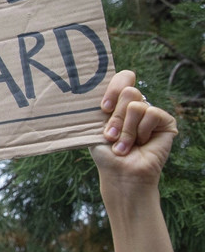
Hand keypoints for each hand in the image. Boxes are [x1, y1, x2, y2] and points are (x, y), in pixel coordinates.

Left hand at [93, 70, 176, 186]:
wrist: (120, 173)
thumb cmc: (105, 153)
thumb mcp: (94, 127)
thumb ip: (96, 107)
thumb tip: (84, 89)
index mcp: (119, 103)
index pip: (123, 78)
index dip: (113, 88)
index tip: (104, 108)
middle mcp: (136, 105)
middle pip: (128, 90)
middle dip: (116, 117)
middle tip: (111, 135)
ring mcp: (151, 113)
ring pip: (137, 104)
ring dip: (126, 129)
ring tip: (123, 146)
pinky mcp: (166, 121)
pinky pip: (151, 113)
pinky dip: (141, 130)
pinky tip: (141, 143)